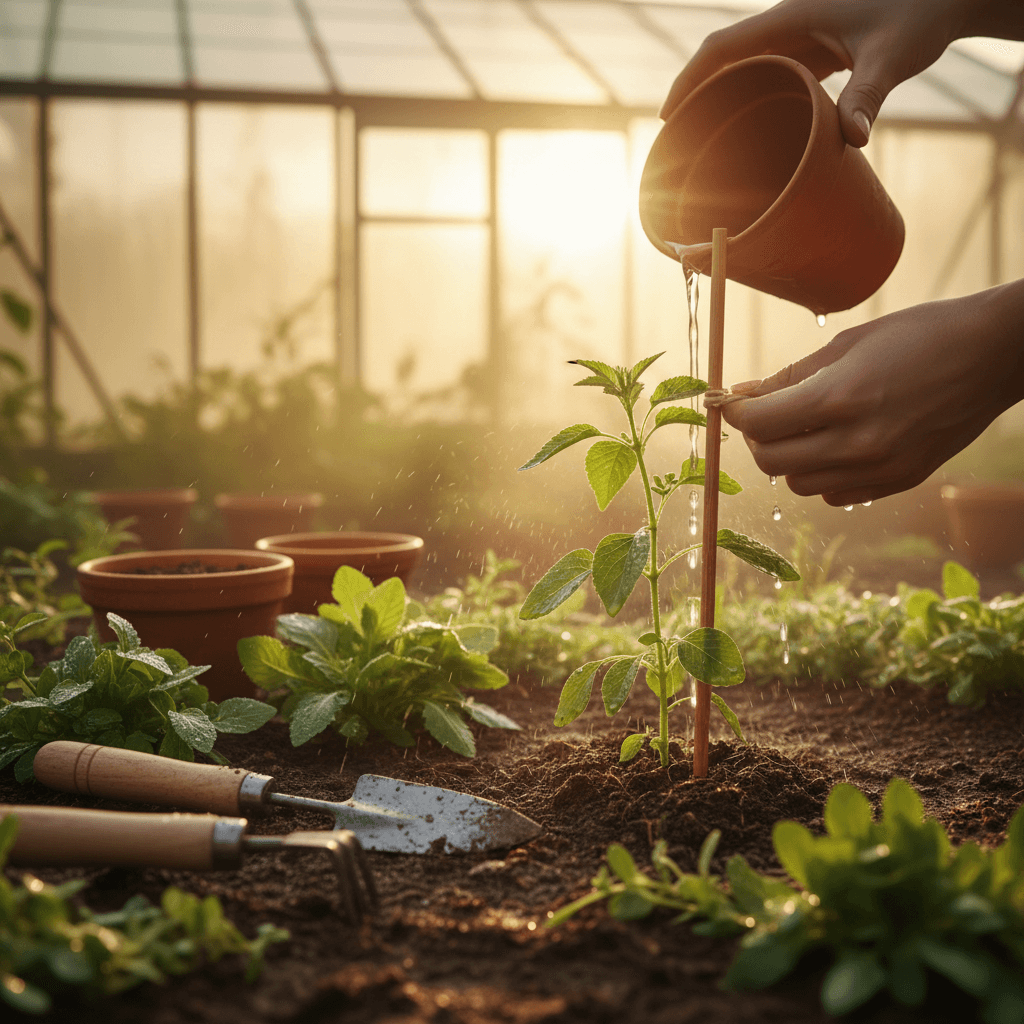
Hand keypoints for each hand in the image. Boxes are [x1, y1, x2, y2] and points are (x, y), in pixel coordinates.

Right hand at [661, 0, 986, 146]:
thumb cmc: (920, 13)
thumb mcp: (891, 57)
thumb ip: (867, 96)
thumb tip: (852, 142)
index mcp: (791, 19)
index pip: (722, 48)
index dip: (689, 80)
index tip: (667, 116)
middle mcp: (787, 25)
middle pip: (723, 58)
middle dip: (694, 94)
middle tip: (676, 139)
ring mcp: (799, 36)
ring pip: (744, 66)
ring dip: (719, 97)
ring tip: (702, 140)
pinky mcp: (814, 48)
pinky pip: (768, 72)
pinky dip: (748, 97)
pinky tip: (746, 127)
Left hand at [718, 284, 1023, 505]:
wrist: (994, 355)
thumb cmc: (921, 335)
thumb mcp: (848, 344)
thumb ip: (790, 376)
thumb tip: (743, 395)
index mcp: (840, 398)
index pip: (758, 423)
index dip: (737, 411)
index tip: (732, 401)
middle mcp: (858, 442)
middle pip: (770, 462)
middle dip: (757, 438)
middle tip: (767, 415)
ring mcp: (881, 468)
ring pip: (798, 485)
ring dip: (789, 459)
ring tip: (806, 427)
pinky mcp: (899, 481)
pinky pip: (833, 494)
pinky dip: (822, 475)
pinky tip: (837, 445)